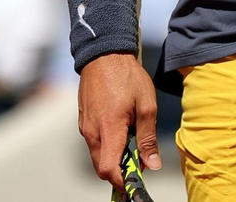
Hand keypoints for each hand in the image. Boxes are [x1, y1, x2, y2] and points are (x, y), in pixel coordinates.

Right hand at [78, 53, 160, 187]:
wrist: (104, 53)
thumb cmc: (127, 76)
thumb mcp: (147, 105)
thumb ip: (148, 137)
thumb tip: (152, 165)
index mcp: (109, 129)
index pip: (109, 169)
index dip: (121, 181)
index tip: (135, 181)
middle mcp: (92, 131)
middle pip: (101, 166)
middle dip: (119, 170)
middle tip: (138, 159)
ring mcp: (85, 126)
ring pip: (97, 154)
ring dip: (113, 155)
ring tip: (131, 137)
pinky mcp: (83, 120)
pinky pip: (94, 141)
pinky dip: (107, 143)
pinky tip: (121, 127)